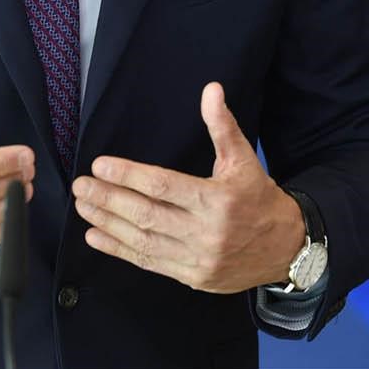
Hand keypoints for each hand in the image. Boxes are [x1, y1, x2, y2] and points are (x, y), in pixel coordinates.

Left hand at [71, 82, 304, 293]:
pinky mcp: (192, 278)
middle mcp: (205, 232)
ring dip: (108, 224)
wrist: (287, 249)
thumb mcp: (244, 159)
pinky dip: (120, 250)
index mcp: (217, 200)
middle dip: (109, 199)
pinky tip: (96, 237)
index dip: (129, 176)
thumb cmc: (259, 199)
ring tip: (83, 206)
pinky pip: (149, 263)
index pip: (163, 186)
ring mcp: (197, 259)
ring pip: (143, 241)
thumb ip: (222, 126)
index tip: (100, 165)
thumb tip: (211, 90)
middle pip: (147, 215)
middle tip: (81, 186)